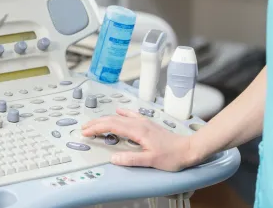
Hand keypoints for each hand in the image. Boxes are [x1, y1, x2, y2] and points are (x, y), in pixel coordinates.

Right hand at [81, 108, 196, 171]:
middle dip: (96, 123)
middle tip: (84, 129)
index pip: (111, 126)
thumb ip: (131, 159)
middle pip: (112, 119)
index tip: (86, 132)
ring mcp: (144, 122)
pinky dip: (121, 113)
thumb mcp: (151, 160)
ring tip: (95, 123)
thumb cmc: (172, 156)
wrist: (188, 149)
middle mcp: (139, 123)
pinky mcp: (148, 124)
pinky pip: (131, 115)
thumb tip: (114, 158)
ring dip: (105, 119)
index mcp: (138, 130)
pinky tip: (118, 111)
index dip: (96, 128)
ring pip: (120, 117)